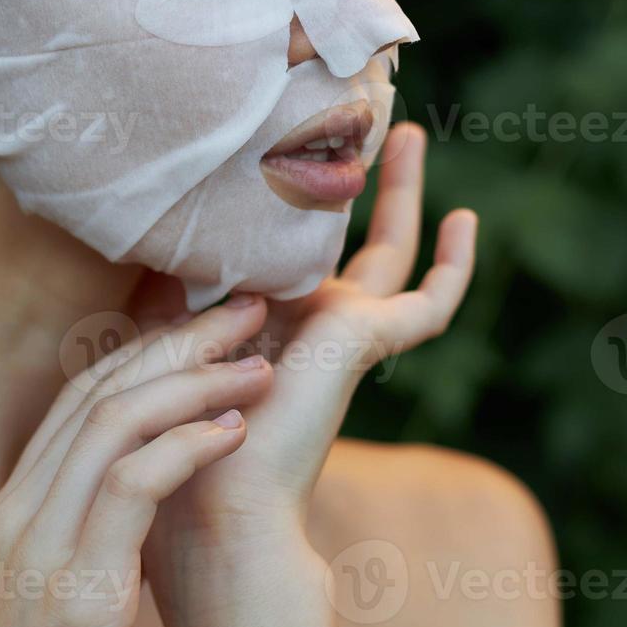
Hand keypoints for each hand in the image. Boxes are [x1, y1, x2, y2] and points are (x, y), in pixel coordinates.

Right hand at [0, 297, 275, 626]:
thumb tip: (144, 486)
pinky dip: (185, 445)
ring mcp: (36, 548)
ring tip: (258, 364)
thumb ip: (89, 533)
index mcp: (13, 510)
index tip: (205, 327)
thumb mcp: (60, 589)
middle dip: (175, 341)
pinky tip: (233, 431)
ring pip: (113, 422)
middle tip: (242, 309)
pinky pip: (130, 484)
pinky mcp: (75, 587)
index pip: (78, 401)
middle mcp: (15, 515)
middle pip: (96, 393)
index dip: (146, 352)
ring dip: (193, 381)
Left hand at [142, 122, 477, 626]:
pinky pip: (431, 303)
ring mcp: (345, 336)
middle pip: (347, 244)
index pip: (290, 258)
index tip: (283, 152)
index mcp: (263, 330)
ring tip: (405, 133)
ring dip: (400, 194)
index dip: (293, 209)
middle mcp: (308, 327)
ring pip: (388, 254)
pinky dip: (455, 265)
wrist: (209, 500)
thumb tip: (159, 227)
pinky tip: (467, 219)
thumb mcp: (165, 338)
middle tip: (370, 126)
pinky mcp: (369, 343)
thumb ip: (172, 289)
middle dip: (358, 188)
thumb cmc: (171, 434)